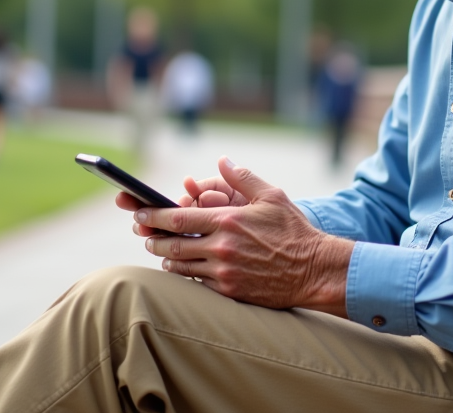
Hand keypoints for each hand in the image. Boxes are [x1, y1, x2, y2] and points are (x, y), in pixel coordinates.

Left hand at [133, 156, 353, 314]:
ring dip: (167, 259)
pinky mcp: (230, 291)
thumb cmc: (293, 230)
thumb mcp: (272, 196)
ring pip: (181, 267)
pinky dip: (186, 275)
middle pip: (172, 245)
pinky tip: (184, 269)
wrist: (314, 270)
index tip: (138, 212)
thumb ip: (243, 177)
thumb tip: (222, 161)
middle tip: (146, 234)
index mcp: (228, 221)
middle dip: (154, 239)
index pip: (178, 218)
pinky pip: (198, 283)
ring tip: (162, 252)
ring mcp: (224, 272)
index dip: (153, 216)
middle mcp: (222, 248)